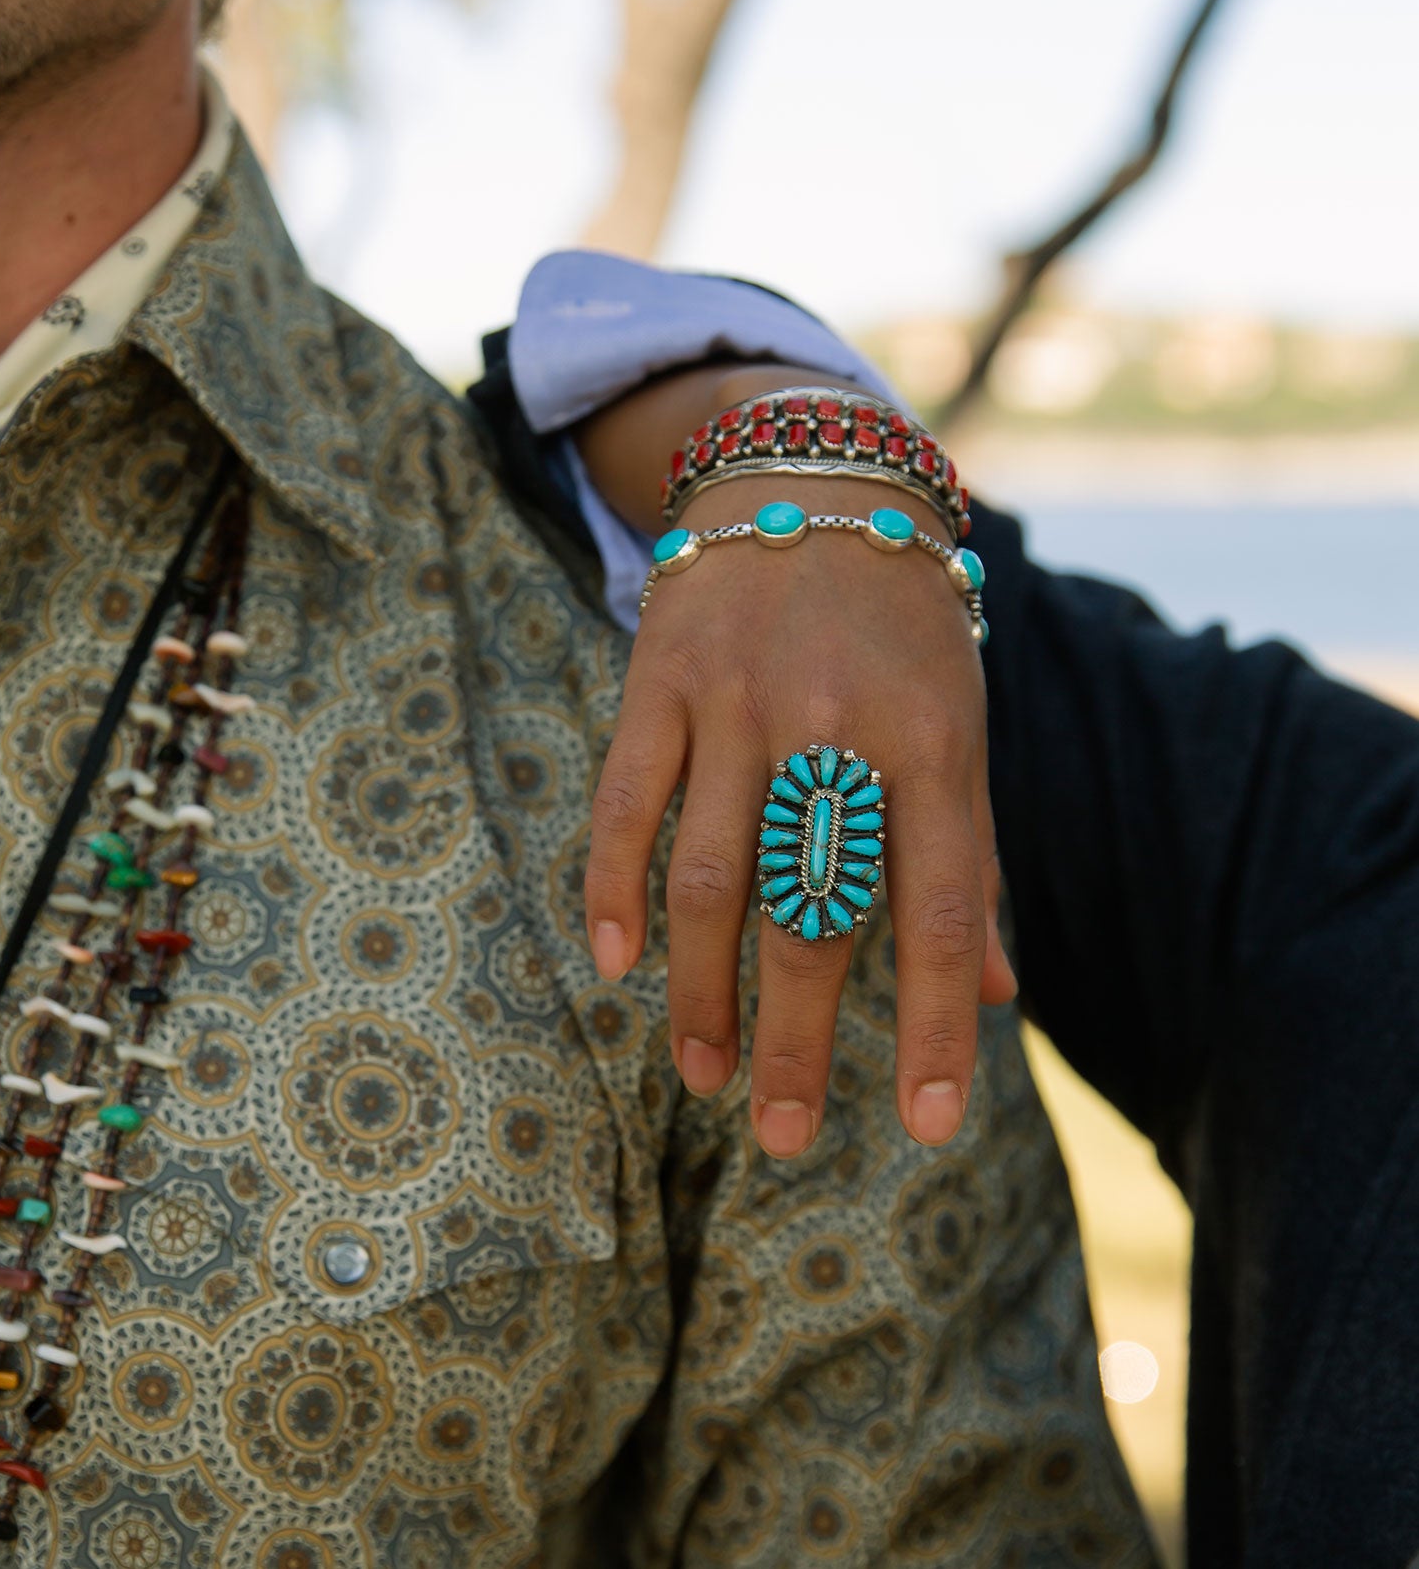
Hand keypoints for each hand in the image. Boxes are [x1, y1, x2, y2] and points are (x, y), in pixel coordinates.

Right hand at [582, 463, 1014, 1158]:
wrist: (811, 476)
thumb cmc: (900, 624)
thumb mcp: (958, 722)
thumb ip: (970, 854)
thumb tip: (999, 993)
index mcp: (936, 742)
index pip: (943, 909)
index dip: (937, 1024)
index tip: (927, 1126)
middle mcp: (841, 727)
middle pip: (814, 912)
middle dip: (797, 1039)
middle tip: (781, 1136)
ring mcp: (744, 701)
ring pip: (715, 875)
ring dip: (702, 990)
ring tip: (700, 1075)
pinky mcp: (664, 678)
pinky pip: (628, 799)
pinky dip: (612, 884)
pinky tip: (613, 962)